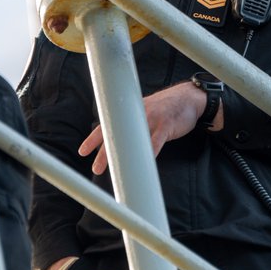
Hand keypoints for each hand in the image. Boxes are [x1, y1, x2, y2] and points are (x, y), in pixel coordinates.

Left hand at [79, 81, 207, 174]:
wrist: (188, 97)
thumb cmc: (165, 108)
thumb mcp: (144, 111)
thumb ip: (132, 123)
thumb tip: (118, 140)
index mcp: (130, 111)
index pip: (107, 125)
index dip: (93, 139)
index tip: (82, 152)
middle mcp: (137, 114)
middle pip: (116, 134)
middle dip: (104, 153)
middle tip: (96, 169)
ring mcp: (152, 119)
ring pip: (133, 140)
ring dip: (124, 156)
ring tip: (117, 172)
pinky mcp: (166, 125)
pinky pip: (155, 142)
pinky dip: (149, 153)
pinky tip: (144, 164)